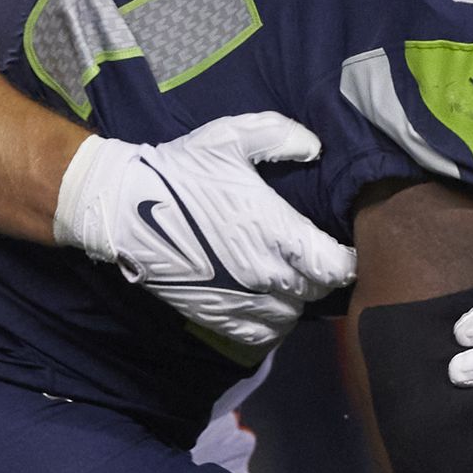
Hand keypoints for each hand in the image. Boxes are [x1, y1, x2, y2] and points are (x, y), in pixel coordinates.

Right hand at [53, 115, 357, 352]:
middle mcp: (267, 276)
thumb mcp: (231, 138)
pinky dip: (270, 322)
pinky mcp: (218, 318)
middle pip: (318, 291)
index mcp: (278, 234)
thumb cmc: (182, 172)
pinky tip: (263, 300)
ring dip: (294, 298)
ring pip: (292, 315)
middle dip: (320, 274)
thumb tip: (316, 148)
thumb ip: (281, 138)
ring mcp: (243, 302)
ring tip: (285, 276)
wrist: (125, 210)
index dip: (347, 259)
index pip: (337, 267)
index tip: (344, 246)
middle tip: (313, 255)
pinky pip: (262, 334)